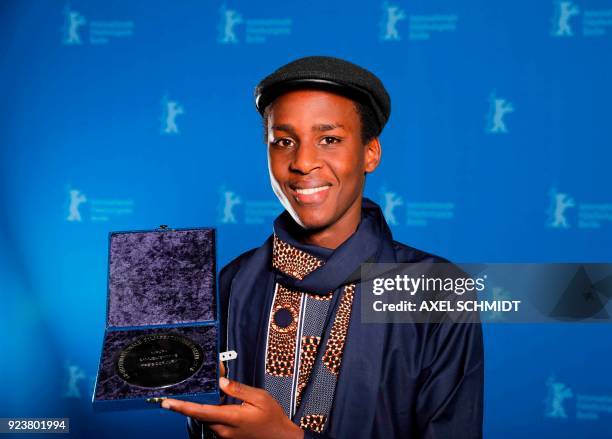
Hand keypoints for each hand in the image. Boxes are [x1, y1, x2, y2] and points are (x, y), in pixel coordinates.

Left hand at [161, 377, 303, 438]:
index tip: (167, 403)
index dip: (182, 407)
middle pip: (199, 416)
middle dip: (188, 405)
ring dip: (202, 408)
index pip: (201, 412)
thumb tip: (221, 382)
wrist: (281, 438)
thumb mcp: (259, 397)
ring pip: (206, 420)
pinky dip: (211, 413)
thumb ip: (238, 389)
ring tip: (206, 396)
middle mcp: (225, 430)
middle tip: (175, 397)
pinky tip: (218, 404)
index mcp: (232, 418)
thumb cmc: (272, 417)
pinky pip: (214, 424)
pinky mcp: (227, 438)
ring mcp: (226, 436)